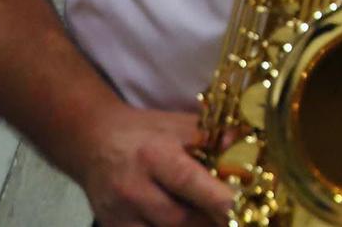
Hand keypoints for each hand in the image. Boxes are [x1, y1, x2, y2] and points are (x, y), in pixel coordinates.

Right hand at [76, 107, 233, 226]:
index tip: (242, 206)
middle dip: (211, 220)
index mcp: (154, 155)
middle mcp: (133, 187)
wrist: (94, 142)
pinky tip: (189, 222)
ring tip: (213, 218)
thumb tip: (248, 144)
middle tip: (238, 216)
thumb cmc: (146, 133)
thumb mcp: (180, 125)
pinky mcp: (111, 226)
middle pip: (180, 217)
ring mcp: (119, 212)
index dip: (218, 198)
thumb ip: (215, 136)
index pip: (188, 181)